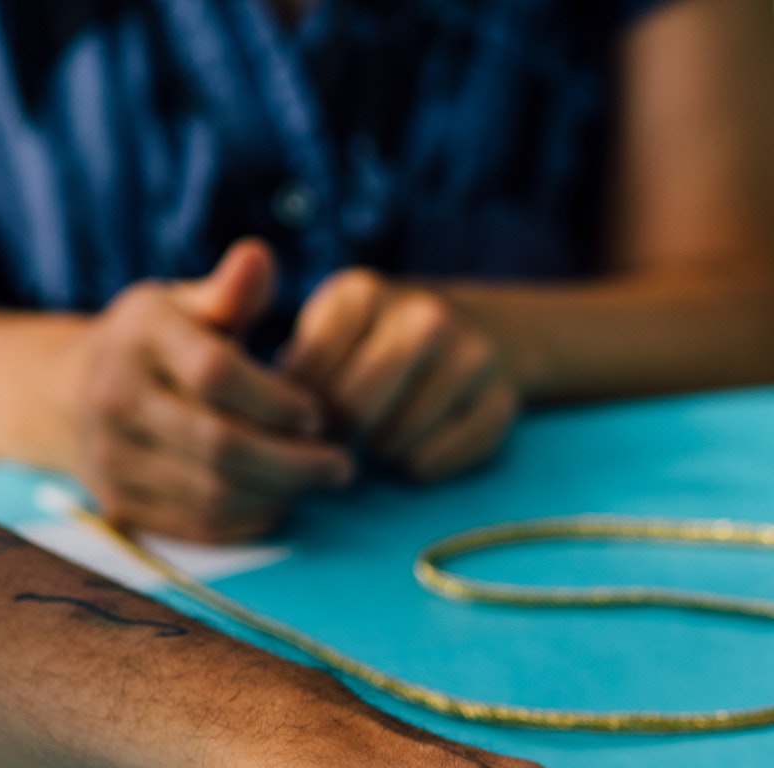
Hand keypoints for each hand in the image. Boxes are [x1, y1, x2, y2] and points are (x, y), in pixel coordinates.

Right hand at [46, 238, 354, 542]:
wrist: (73, 392)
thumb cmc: (158, 342)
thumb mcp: (187, 304)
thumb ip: (231, 291)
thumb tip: (260, 255)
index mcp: (140, 336)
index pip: (216, 374)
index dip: (277, 401)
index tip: (319, 415)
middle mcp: (116, 396)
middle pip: (219, 444)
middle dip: (293, 462)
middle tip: (342, 465)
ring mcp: (110, 453)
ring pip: (212, 492)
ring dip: (277, 494)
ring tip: (312, 482)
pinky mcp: (119, 500)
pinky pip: (197, 526)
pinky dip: (248, 521)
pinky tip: (277, 502)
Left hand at [283, 268, 519, 480]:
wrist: (475, 328)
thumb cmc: (376, 342)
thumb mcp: (330, 328)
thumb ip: (295, 367)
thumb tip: (273, 429)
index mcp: (362, 293)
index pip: (308, 380)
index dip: (300, 413)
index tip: (309, 418)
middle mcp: (423, 316)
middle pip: (355, 410)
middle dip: (342, 436)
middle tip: (346, 436)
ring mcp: (470, 356)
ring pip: (396, 442)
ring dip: (380, 454)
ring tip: (381, 438)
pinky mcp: (501, 402)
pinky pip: (436, 461)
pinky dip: (417, 468)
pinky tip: (415, 447)